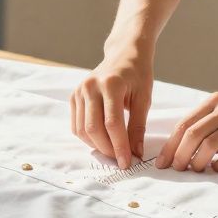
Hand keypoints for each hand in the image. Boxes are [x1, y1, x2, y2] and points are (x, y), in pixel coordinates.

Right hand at [70, 49, 152, 168]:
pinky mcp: (74, 96)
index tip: (127, 162)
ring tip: (113, 151)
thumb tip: (136, 153)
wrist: (123, 55)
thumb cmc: (137, 75)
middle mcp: (90, 86)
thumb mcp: (144, 98)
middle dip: (108, 149)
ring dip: (97, 146)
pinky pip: (77, 125)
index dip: (120, 146)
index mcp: (111, 84)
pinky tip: (102, 140)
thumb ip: (138, 126)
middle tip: (120, 160)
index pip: (113, 123)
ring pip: (82, 130)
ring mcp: (79, 91)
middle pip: (94, 128)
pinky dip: (88, 138)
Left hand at [155, 82, 217, 172]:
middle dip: (179, 155)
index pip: (184, 124)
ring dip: (197, 161)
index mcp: (215, 100)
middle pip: (192, 134)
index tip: (162, 162)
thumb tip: (189, 145)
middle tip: (175, 170)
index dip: (170, 145)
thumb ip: (211, 119)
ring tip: (195, 171)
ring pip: (209, 144)